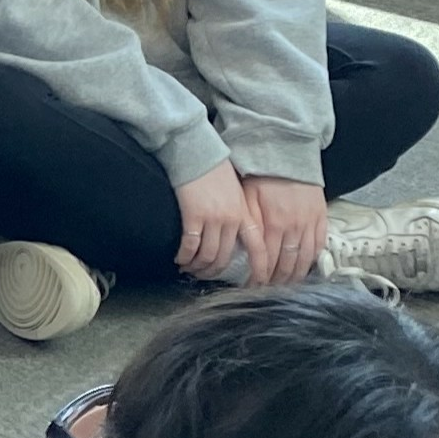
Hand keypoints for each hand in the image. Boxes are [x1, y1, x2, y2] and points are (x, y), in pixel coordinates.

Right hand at [172, 159, 251, 278]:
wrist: (196, 152)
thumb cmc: (215, 171)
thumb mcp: (236, 193)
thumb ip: (239, 215)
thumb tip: (236, 239)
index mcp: (245, 214)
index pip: (258, 249)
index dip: (258, 270)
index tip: (255, 285)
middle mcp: (231, 220)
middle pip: (225, 258)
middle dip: (214, 272)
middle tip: (204, 276)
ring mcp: (212, 219)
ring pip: (207, 256)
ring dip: (198, 267)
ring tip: (189, 269)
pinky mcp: (193, 216)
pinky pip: (190, 246)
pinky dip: (184, 257)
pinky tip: (180, 259)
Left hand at [241, 175, 325, 285]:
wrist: (288, 155)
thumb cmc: (262, 176)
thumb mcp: (247, 198)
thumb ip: (249, 224)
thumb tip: (245, 249)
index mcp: (273, 224)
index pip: (267, 261)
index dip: (260, 277)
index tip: (254, 286)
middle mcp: (294, 228)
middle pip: (287, 265)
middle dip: (276, 281)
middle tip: (269, 289)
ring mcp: (310, 224)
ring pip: (304, 260)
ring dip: (295, 276)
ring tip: (286, 285)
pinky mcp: (322, 218)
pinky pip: (319, 246)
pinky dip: (312, 260)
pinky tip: (305, 268)